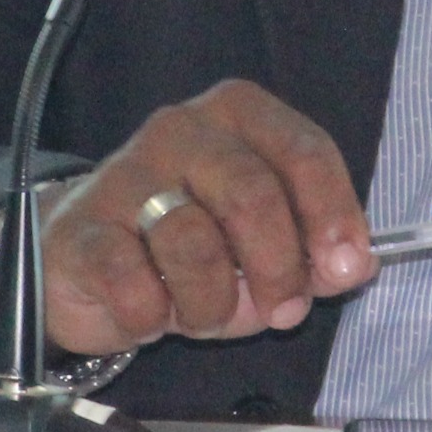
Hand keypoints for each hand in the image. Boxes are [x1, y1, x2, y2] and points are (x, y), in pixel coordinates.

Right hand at [41, 79, 375, 356]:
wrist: (89, 262)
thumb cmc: (193, 245)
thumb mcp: (262, 243)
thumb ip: (311, 252)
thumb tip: (350, 268)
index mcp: (239, 115)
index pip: (304, 150)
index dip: (333, 215)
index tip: (345, 270)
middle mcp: (182, 129)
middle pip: (251, 195)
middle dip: (278, 268)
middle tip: (283, 312)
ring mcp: (125, 173)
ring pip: (192, 244)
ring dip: (212, 303)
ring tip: (205, 316)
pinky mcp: (81, 227)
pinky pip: (130, 282)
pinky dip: (152, 316)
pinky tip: (150, 315)